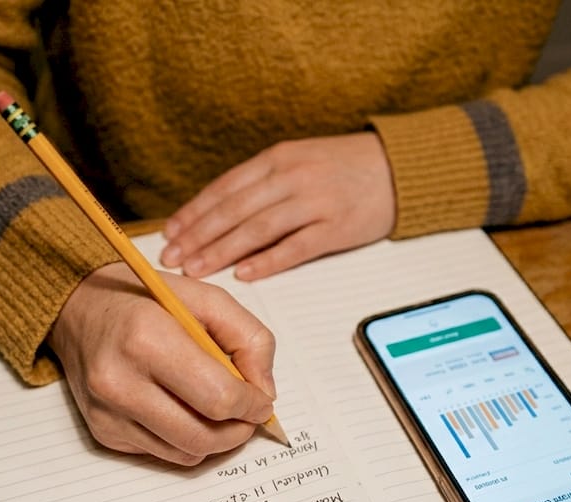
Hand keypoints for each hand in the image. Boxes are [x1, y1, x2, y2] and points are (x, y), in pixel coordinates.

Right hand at [48, 262, 277, 464]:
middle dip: (239, 430)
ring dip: (215, 439)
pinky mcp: (103, 433)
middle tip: (248, 413)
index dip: (252, 405)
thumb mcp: (205, 297)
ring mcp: (108, 413)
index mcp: (147, 339)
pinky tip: (181, 409)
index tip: (262, 400)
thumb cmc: (145, 301)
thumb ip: (249, 338)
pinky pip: (163, 453)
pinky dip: (185, 439)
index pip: (217, 397)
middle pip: (204, 435)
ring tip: (218, 410)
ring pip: (187, 453)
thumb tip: (264, 392)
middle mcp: (120, 381)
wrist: (80, 310)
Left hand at [160, 132, 395, 280]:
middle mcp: (292, 177)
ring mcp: (315, 202)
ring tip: (198, 269)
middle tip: (174, 258)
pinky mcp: (336, 227)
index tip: (171, 233)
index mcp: (278, 158)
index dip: (195, 212)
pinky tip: (244, 274)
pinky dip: (268, 261)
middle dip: (199, 236)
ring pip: (258, 229)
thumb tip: (217, 214)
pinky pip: (295, 247)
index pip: (225, 188)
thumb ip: (262, 183)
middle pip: (235, 210)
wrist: (399, 167)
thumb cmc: (343, 168)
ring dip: (223, 251)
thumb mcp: (298, 161)